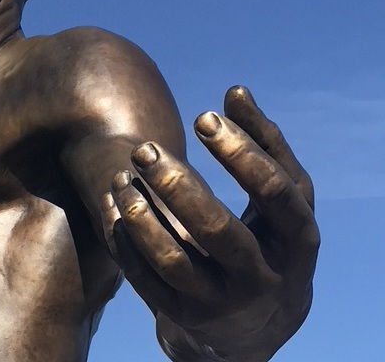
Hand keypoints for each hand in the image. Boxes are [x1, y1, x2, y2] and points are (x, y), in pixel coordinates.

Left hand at [101, 86, 318, 361]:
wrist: (260, 322)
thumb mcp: (284, 196)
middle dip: (176, 185)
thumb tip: (235, 91)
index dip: (241, 152)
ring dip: (141, 216)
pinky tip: (116, 204)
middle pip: (217, 231)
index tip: (202, 117)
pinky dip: (126, 241)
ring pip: (173, 261)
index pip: (274, 193)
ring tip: (122, 177)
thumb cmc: (272, 236)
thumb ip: (264, 142)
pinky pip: (146, 279)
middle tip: (142, 148)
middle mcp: (262, 278)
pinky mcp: (184, 317)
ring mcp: (221, 303)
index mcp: (297, 242)